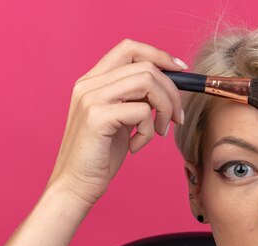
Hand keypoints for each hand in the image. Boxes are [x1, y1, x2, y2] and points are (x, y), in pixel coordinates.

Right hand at [47, 39, 186, 207]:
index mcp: (92, 81)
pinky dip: (148, 131)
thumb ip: (135, 99)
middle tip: (176, 119)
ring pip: (148, 83)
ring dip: (165, 109)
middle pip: (146, 67)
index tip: (182, 71)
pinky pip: (142, 111)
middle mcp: (89, 84)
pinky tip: (136, 146)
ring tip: (159, 132)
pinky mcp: (97, 117)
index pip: (130, 49)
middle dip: (172, 92)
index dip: (160, 56)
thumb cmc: (100, 157)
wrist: (75, 185)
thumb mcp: (121, 120)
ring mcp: (91, 98)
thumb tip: (169, 86)